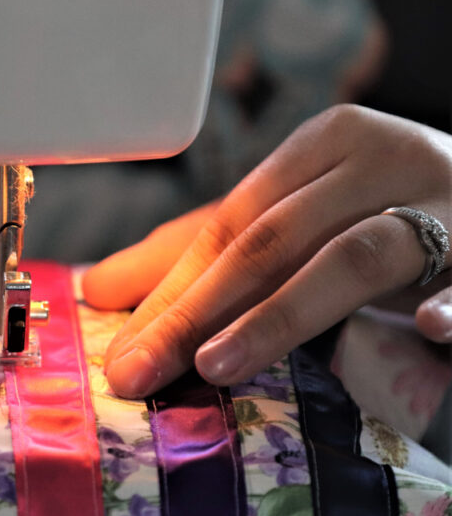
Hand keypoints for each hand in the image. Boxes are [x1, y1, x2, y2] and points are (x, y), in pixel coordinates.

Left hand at [83, 105, 451, 397]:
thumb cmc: (382, 209)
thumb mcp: (295, 218)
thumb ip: (204, 250)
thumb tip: (99, 288)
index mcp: (324, 144)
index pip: (228, 222)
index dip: (170, 288)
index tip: (123, 348)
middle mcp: (380, 160)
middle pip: (271, 239)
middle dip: (197, 311)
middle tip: (140, 371)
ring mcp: (446, 202)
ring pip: (352, 256)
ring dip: (281, 314)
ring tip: (215, 365)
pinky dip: (450, 306)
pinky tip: (428, 332)